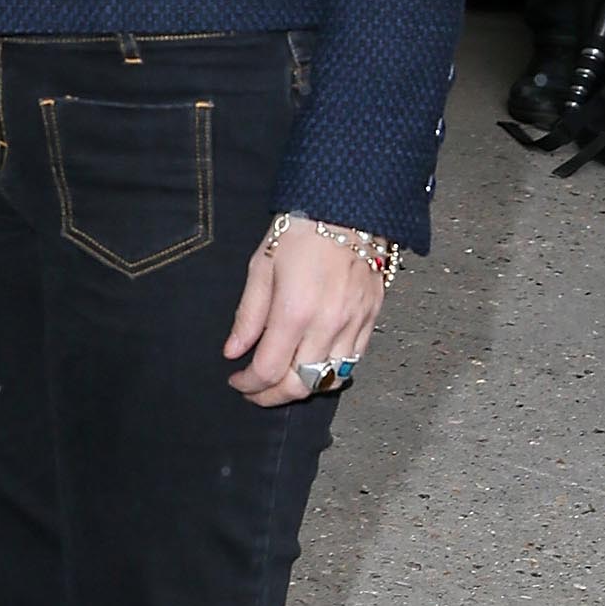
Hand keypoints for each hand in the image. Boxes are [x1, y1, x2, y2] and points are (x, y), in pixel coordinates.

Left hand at [223, 220, 383, 408]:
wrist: (348, 208)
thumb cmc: (300, 232)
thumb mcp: (261, 267)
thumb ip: (248, 315)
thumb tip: (233, 351)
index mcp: (295, 311)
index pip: (269, 370)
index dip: (248, 384)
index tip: (236, 381)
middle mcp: (328, 325)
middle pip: (300, 385)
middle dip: (272, 396)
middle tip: (255, 391)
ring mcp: (354, 324)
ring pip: (330, 380)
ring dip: (302, 388)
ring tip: (282, 381)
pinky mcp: (372, 319)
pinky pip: (353, 363)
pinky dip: (330, 373)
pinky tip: (312, 365)